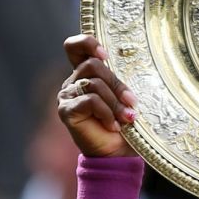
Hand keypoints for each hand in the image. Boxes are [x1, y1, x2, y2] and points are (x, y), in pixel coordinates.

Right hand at [58, 33, 135, 156]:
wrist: (117, 154)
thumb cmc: (123, 125)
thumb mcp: (122, 97)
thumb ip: (118, 78)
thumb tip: (125, 63)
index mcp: (85, 74)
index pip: (75, 46)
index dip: (88, 43)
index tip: (106, 56)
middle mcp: (72, 83)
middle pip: (93, 65)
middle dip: (117, 85)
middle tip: (132, 103)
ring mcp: (67, 96)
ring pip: (94, 84)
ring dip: (115, 103)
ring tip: (126, 118)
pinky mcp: (66, 110)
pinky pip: (90, 100)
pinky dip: (106, 113)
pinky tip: (112, 126)